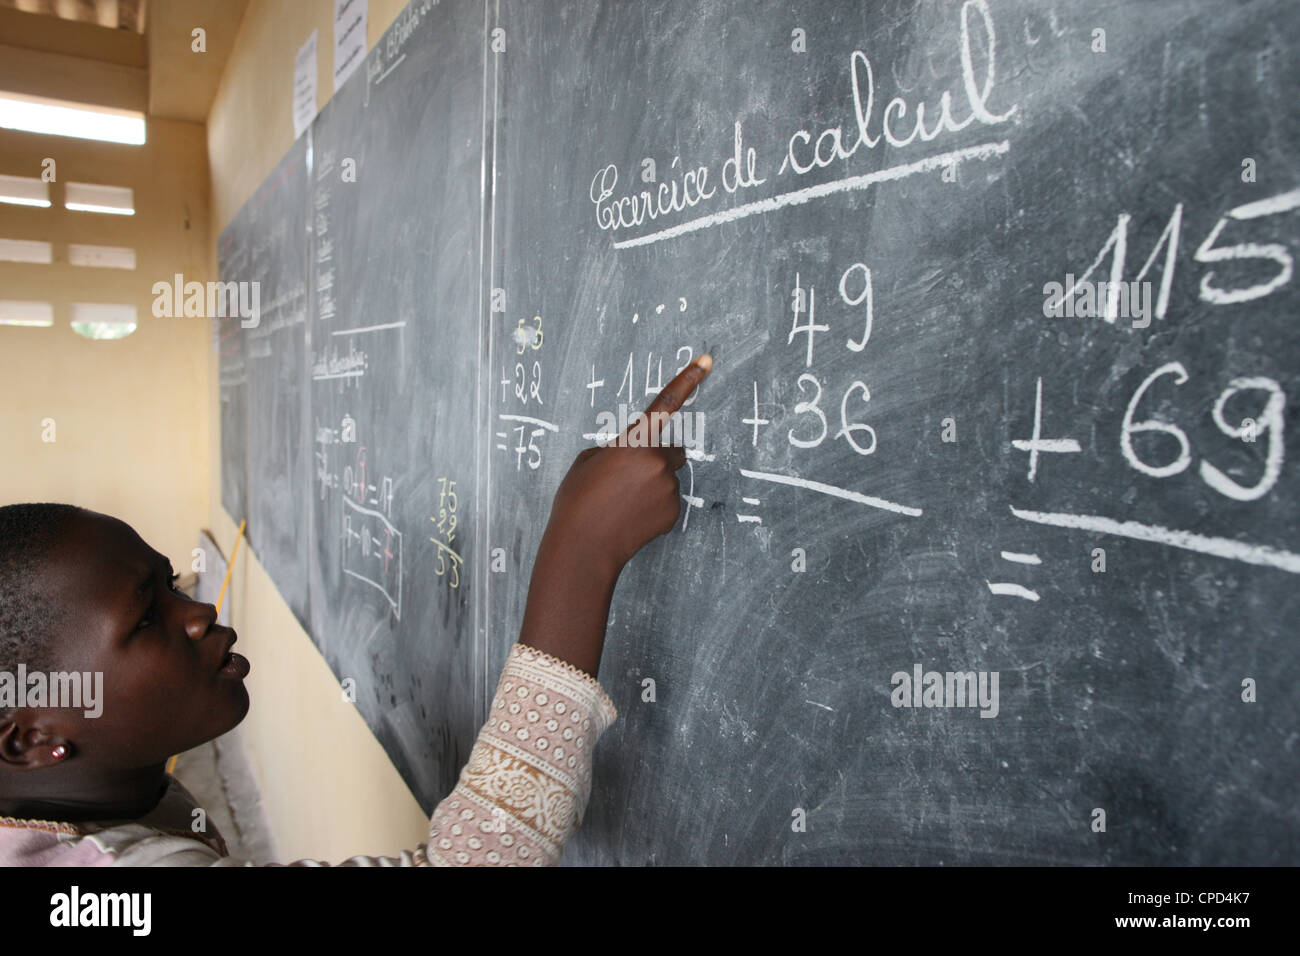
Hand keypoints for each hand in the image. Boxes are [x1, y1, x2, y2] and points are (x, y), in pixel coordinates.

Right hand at [541, 354, 712, 575]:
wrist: (583, 547)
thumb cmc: (577, 502)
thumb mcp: (587, 462)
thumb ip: (615, 450)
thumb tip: (631, 454)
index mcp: (634, 442)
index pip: (665, 404)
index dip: (687, 380)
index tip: (707, 360)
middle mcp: (657, 461)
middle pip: (672, 450)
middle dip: (657, 457)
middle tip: (628, 478)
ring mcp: (668, 488)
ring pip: (668, 477)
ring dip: (652, 483)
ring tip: (622, 502)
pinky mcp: (673, 511)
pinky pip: (668, 500)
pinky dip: (654, 506)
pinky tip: (631, 517)